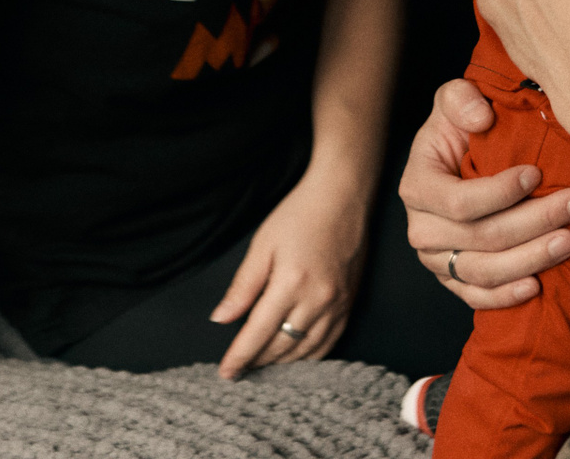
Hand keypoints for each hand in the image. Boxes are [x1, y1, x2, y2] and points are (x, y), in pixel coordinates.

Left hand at [210, 169, 368, 379]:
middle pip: (282, 346)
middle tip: (239, 371)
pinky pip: (330, 342)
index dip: (240, 356)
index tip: (226, 373)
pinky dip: (310, 356)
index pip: (258, 332)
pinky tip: (295, 358)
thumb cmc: (299, 215)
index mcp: (290, 283)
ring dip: (282, 363)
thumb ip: (243, 286)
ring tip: (262, 367)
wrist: (343, 197)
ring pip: (306, 350)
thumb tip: (220, 319)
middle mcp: (317, 299)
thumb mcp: (263, 245)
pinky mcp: (349, 303)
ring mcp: (337, 304)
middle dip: (258, 362)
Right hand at [399, 79, 569, 308]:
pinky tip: (539, 286)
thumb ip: (461, 98)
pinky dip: (507, 296)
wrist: (459, 161)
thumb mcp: (454, 101)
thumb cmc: (461, 130)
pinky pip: (477, 298)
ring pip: (484, 272)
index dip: (500, 193)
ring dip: (532, 259)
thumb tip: (481, 116)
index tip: (537, 173)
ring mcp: (437, 259)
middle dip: (536, 221)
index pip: (460, 202)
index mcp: (418, 186)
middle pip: (481, 238)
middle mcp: (422, 228)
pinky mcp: (453, 280)